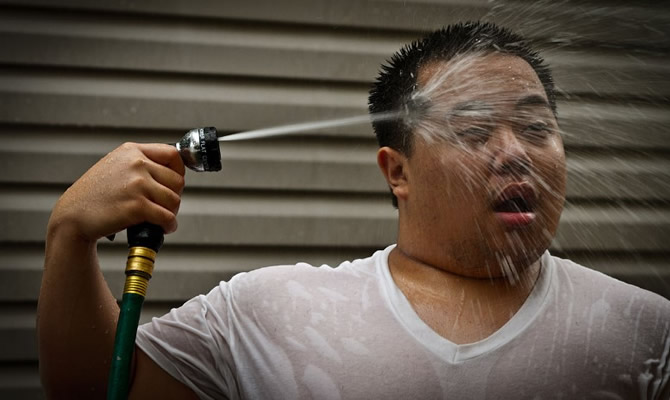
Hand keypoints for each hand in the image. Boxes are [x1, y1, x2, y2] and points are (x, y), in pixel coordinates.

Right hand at [48, 143, 185, 242]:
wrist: (72, 215)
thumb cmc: (94, 195)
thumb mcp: (115, 166)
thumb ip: (140, 163)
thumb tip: (173, 173)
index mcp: (131, 151)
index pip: (173, 155)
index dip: (179, 172)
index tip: (174, 185)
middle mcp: (136, 163)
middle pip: (177, 181)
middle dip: (174, 197)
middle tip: (164, 207)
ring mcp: (137, 184)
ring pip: (174, 200)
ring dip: (172, 213)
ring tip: (161, 219)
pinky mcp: (136, 206)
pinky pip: (167, 217)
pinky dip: (169, 226)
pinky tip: (163, 228)